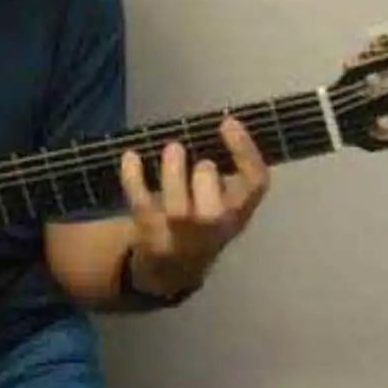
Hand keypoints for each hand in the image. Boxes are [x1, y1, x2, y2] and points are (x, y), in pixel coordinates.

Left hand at [120, 116, 270, 295]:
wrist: (174, 265)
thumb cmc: (202, 214)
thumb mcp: (223, 197)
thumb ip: (224, 168)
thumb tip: (215, 122)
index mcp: (239, 210)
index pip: (256, 182)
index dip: (245, 151)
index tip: (228, 121)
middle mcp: (214, 226)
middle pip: (215, 212)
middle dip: (206, 179)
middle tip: (201, 161)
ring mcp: (179, 234)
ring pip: (177, 211)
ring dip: (173, 175)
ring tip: (172, 148)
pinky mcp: (149, 232)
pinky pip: (140, 204)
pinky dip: (132, 178)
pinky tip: (131, 156)